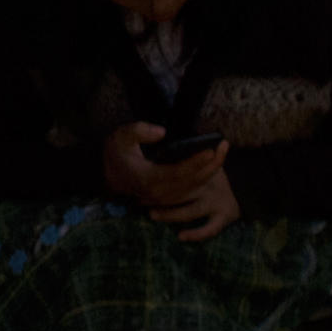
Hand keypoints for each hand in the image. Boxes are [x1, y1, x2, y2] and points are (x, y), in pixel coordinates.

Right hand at [103, 122, 239, 239]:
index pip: (177, 172)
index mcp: (147, 178)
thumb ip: (139, 131)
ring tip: (223, 152)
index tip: (210, 149)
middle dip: (211, 165)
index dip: (195, 162)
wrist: (107, 175)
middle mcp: (158, 192)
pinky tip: (213, 164)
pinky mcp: (168, 199)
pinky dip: (204, 178)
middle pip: (191, 182)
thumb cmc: (116, 153)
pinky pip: (191, 191)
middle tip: (224, 146)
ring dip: (211, 171)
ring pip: (193, 188)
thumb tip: (161, 132)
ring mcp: (163, 198)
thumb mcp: (121, 136)